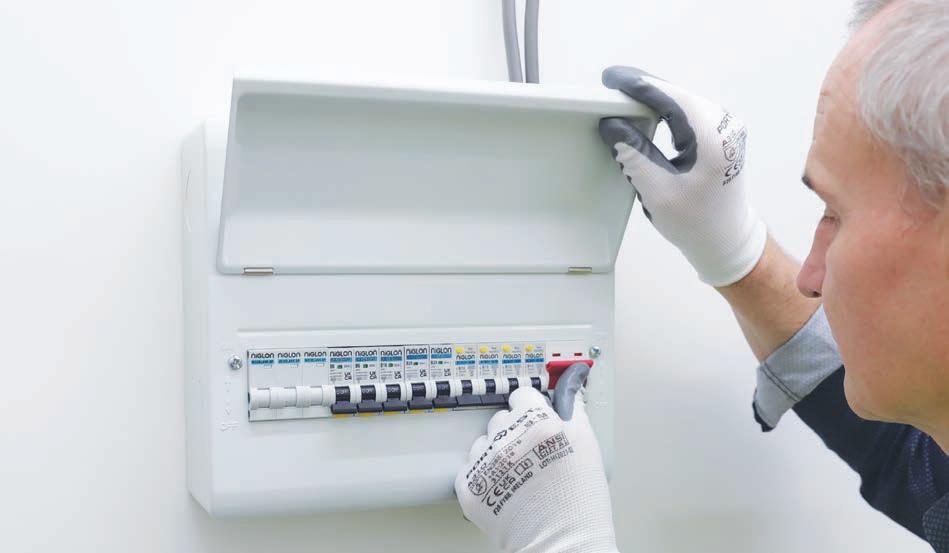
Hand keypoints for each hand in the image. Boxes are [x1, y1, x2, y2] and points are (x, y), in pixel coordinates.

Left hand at [454, 371, 617, 552]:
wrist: (563, 542)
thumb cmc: (579, 497)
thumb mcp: (586, 442)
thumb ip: (573, 407)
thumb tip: (570, 381)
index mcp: (536, 421)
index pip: (522, 395)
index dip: (532, 409)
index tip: (536, 422)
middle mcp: (507, 438)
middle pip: (502, 418)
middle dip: (515, 431)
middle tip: (533, 454)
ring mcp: (485, 462)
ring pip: (484, 443)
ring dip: (497, 453)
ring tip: (518, 474)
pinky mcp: (469, 487)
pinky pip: (470, 469)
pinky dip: (483, 477)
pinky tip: (503, 487)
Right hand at [598, 66, 766, 286]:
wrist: (726, 239)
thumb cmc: (695, 223)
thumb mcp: (657, 191)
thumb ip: (634, 153)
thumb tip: (612, 123)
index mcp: (712, 139)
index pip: (671, 99)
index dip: (639, 85)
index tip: (612, 77)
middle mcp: (724, 125)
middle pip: (677, 95)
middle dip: (644, 88)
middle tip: (611, 83)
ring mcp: (725, 128)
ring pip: (682, 101)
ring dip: (654, 98)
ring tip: (623, 96)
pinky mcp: (721, 135)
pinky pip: (689, 112)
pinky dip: (666, 110)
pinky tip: (646, 111)